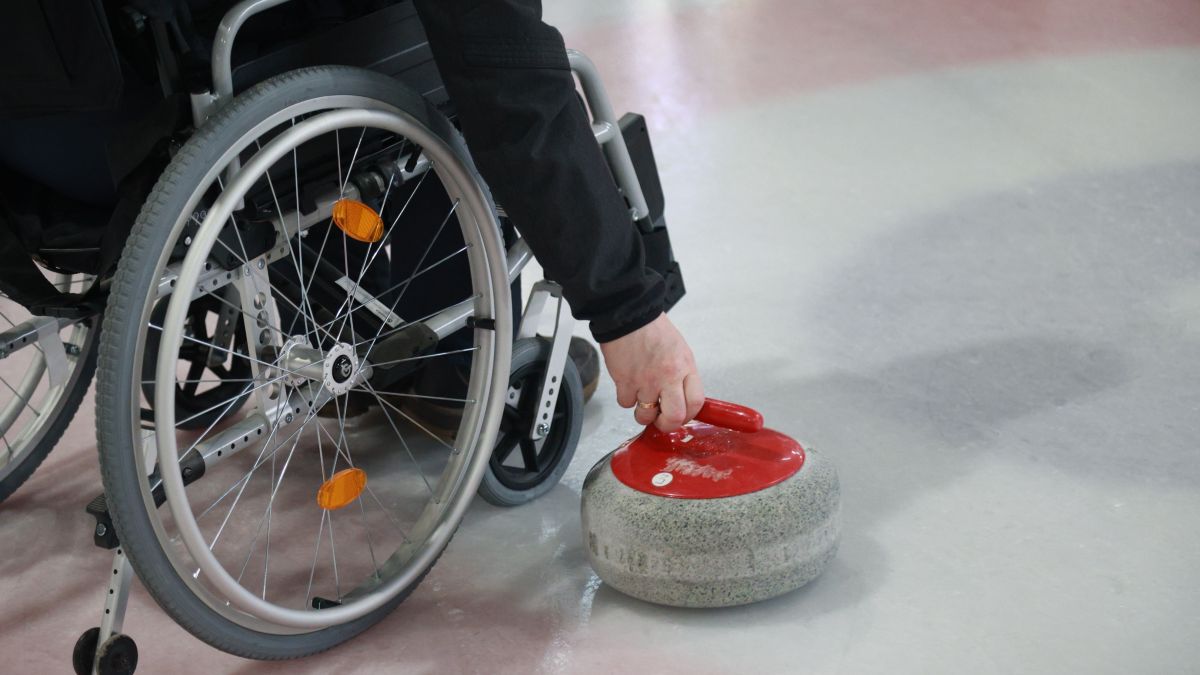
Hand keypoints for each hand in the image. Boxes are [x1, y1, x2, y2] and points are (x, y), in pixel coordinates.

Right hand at [599, 313, 703, 431]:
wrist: (629, 314)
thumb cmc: (654, 330)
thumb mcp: (680, 351)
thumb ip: (683, 376)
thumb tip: (681, 400)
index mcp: (685, 367)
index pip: (696, 404)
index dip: (688, 416)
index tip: (681, 416)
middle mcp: (668, 376)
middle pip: (674, 417)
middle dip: (666, 424)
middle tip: (660, 420)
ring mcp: (645, 380)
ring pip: (645, 415)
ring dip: (643, 412)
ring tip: (641, 399)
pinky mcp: (625, 381)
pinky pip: (626, 403)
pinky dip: (626, 398)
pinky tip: (628, 384)